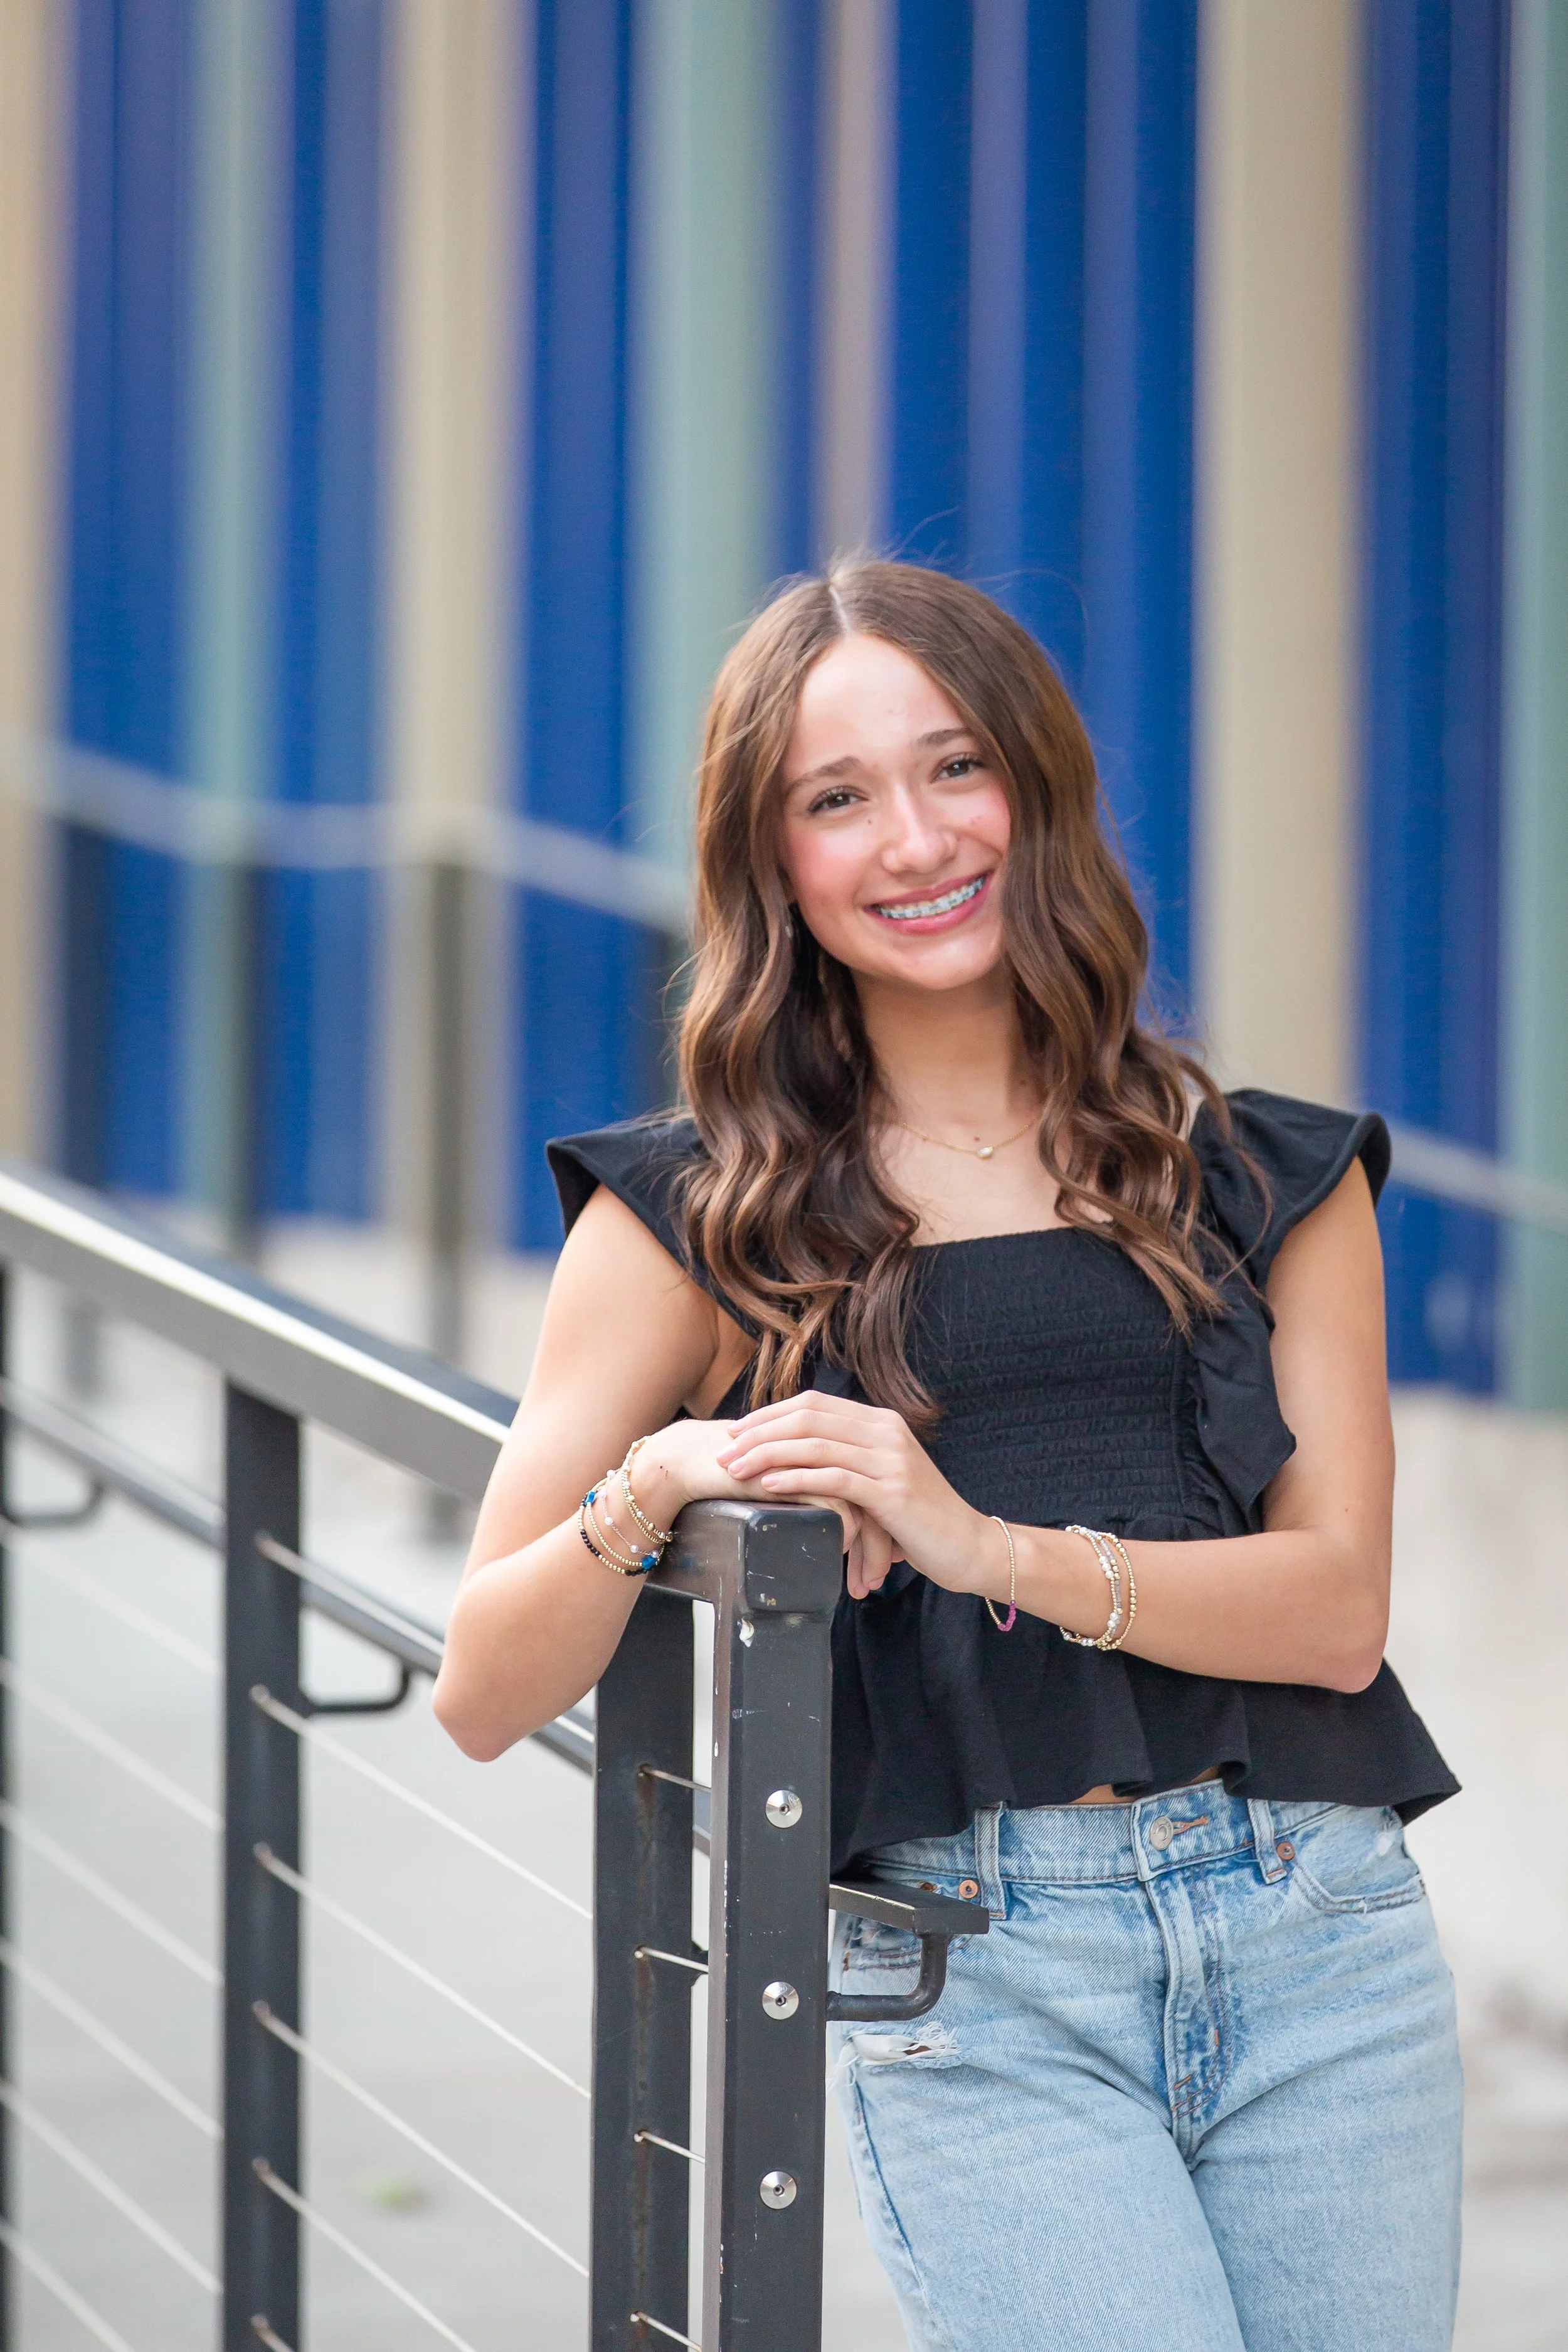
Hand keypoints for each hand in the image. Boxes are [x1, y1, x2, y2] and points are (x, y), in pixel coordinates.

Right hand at [626, 1416, 868, 1577]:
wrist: (695, 1459)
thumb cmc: (741, 1475)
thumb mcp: (789, 1483)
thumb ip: (819, 1491)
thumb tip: (855, 1525)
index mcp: (836, 1447)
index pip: (880, 1488)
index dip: (887, 1527)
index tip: (887, 1564)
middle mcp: (832, 1449)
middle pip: (879, 1498)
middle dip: (883, 1545)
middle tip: (877, 1581)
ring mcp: (816, 1458)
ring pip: (863, 1506)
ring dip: (868, 1552)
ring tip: (864, 1587)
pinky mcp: (796, 1473)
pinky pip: (836, 1506)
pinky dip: (846, 1537)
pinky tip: (843, 1557)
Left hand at [716, 1392, 1001, 1604]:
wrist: (968, 1545)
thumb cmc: (920, 1519)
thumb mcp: (884, 1478)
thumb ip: (850, 1460)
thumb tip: (798, 1459)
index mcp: (882, 1422)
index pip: (814, 1403)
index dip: (771, 1414)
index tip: (736, 1431)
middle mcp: (886, 1431)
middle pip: (809, 1417)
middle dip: (759, 1432)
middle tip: (723, 1451)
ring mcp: (891, 1459)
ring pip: (815, 1444)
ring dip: (767, 1455)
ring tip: (733, 1469)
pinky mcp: (892, 1491)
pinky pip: (834, 1478)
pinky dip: (796, 1479)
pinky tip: (768, 1486)